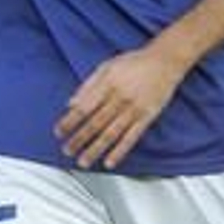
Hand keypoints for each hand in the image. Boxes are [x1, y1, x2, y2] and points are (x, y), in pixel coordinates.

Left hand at [56, 45, 188, 168]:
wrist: (165, 61)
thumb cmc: (133, 62)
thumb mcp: (106, 66)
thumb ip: (88, 86)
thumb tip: (71, 103)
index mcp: (106, 85)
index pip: (83, 107)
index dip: (69, 121)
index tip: (58, 132)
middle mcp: (119, 98)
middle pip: (95, 123)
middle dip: (79, 139)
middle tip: (66, 151)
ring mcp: (134, 109)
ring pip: (111, 133)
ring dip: (96, 149)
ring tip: (84, 161)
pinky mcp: (147, 117)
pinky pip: (132, 138)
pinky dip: (120, 151)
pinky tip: (110, 162)